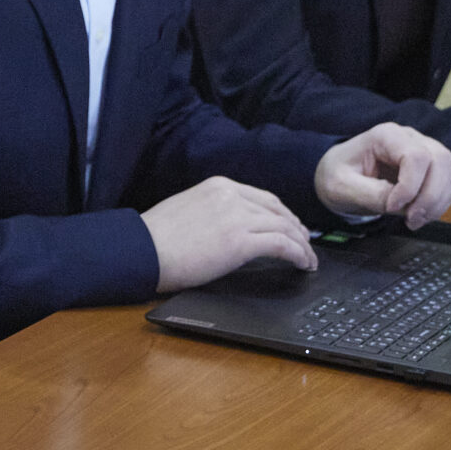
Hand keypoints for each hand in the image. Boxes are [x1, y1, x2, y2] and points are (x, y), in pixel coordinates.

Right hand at [141, 175, 317, 293]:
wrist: (142, 250)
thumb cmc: (154, 238)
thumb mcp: (187, 209)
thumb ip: (213, 211)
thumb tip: (229, 227)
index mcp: (218, 186)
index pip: (262, 197)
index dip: (282, 214)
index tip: (290, 226)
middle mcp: (232, 196)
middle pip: (278, 210)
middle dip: (296, 228)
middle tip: (305, 243)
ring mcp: (238, 217)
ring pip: (285, 227)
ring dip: (302, 245)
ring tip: (308, 259)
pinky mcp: (241, 241)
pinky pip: (283, 245)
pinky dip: (298, 254)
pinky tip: (303, 263)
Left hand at [314, 123, 450, 226]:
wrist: (338, 175)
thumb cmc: (337, 175)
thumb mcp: (341, 186)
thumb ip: (370, 194)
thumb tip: (399, 204)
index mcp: (386, 136)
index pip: (416, 156)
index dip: (410, 186)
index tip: (392, 207)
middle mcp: (409, 138)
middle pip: (440, 161)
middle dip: (429, 196)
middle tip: (411, 220)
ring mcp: (423, 151)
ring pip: (449, 172)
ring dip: (436, 202)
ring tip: (413, 220)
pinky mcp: (430, 168)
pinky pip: (448, 184)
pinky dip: (439, 203)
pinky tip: (419, 214)